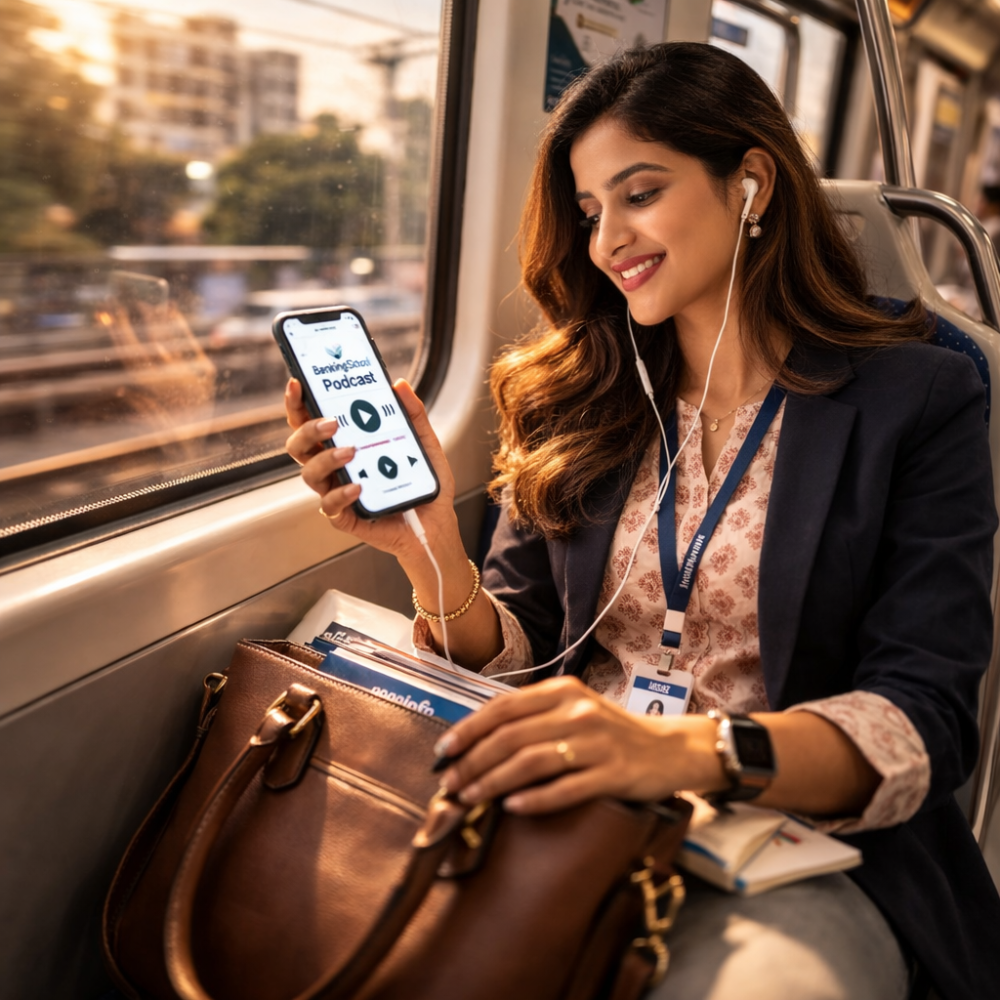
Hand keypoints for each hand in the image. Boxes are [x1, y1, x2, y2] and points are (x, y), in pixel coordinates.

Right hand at [284, 376, 458, 563]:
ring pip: (309, 474)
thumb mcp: (425, 443)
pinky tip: (357, 486)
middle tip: (332, 422)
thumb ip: (413, 414)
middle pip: (299, 446)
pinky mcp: (345, 517)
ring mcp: (337, 491)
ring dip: (325, 459)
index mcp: (345, 444)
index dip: (298, 404)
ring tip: (351, 452)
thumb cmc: (423, 484)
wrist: (437, 523)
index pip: (311, 422)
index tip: (298, 384)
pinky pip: (330, 506)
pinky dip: (340, 494)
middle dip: (307, 430)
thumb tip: (399, 385)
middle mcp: (335, 467)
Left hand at [435, 677, 724, 813]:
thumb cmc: (612, 733)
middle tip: (449, 783)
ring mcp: (597, 743)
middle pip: (511, 736)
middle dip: (473, 761)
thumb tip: (476, 740)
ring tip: (469, 797)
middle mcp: (578, 711)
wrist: (670, 748)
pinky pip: (567, 787)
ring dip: (493, 781)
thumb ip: (533, 718)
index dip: (469, 729)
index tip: (444, 751)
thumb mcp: (573, 711)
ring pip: (532, 761)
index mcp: (563, 691)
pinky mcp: (613, 773)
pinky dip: (536, 798)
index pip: (504, 707)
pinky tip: (513, 808)